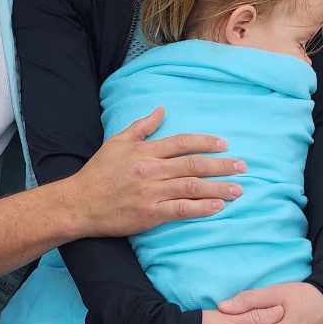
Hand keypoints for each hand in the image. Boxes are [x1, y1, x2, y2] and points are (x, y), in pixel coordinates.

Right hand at [74, 107, 245, 239]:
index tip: (224, 144)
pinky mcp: (150, 214)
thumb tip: (161, 109)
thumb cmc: (98, 172)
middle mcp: (151, 170)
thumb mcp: (117, 142)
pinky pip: (182, 210)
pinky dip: (202, 208)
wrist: (80, 203)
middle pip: (193, 165)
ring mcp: (152, 193)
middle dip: (221, 165)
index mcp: (145, 151)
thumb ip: (142, 126)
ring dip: (218, 188)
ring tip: (238, 189)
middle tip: (242, 166)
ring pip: (192, 187)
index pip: (182, 143)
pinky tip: (218, 207)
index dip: (206, 142)